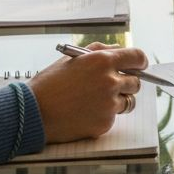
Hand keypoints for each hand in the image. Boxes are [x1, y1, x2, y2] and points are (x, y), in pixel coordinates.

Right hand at [28, 43, 147, 143]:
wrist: (33, 112)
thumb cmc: (50, 84)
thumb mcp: (72, 59)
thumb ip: (99, 51)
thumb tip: (118, 50)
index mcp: (102, 61)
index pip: (137, 57)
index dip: (140, 62)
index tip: (139, 65)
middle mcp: (110, 81)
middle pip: (136, 82)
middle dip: (127, 83)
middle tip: (111, 86)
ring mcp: (109, 104)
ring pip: (127, 101)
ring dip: (117, 100)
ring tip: (94, 100)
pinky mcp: (105, 123)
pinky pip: (113, 117)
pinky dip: (103, 115)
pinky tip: (84, 112)